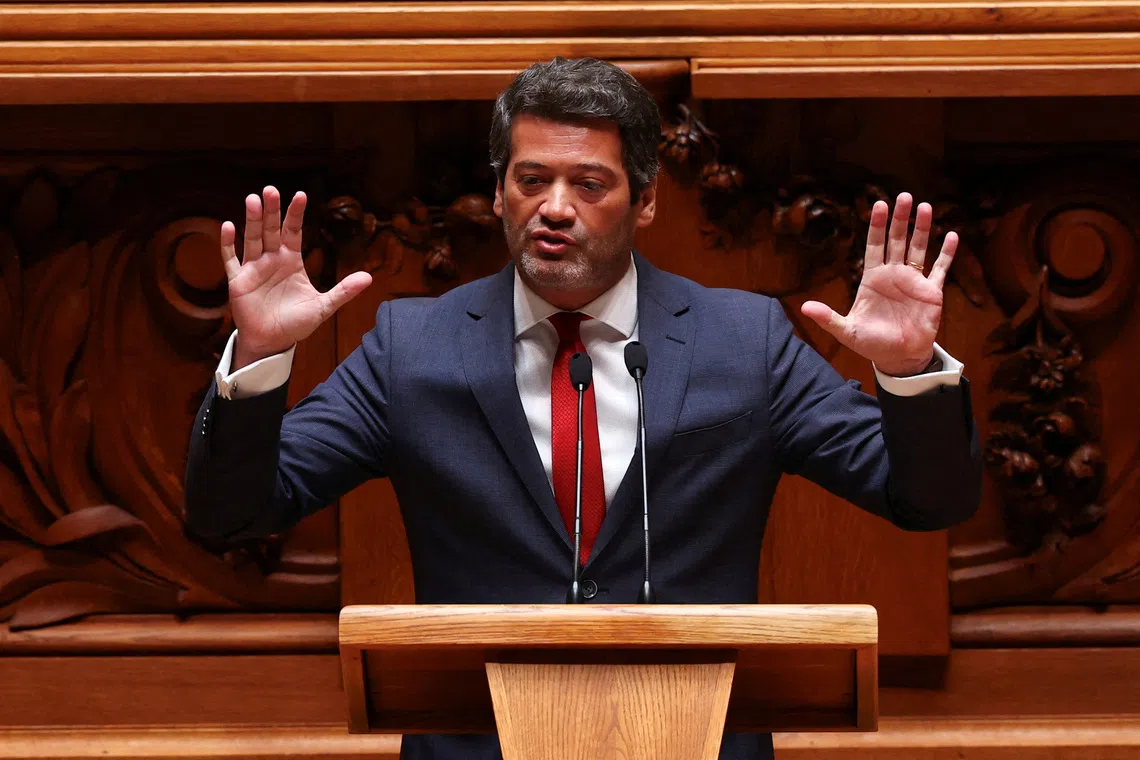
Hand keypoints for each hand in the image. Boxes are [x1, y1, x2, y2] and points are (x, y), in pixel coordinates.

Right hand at [222, 186, 371, 369]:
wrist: (273, 342)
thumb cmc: (296, 323)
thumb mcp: (323, 306)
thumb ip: (344, 291)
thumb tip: (369, 278)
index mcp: (291, 261)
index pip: (294, 232)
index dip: (296, 214)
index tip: (301, 195)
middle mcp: (272, 260)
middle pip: (271, 230)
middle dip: (272, 211)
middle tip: (270, 190)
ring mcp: (254, 268)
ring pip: (252, 239)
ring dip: (252, 220)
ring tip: (252, 200)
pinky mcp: (238, 281)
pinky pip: (231, 259)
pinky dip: (228, 244)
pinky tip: (227, 226)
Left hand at [800, 192, 955, 376]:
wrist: (898, 358)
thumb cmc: (871, 343)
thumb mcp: (846, 330)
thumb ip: (827, 318)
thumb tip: (803, 308)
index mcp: (873, 278)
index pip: (873, 245)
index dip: (876, 226)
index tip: (878, 204)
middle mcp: (893, 274)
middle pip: (896, 240)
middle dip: (899, 219)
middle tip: (903, 196)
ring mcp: (914, 281)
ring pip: (918, 248)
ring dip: (922, 228)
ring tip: (926, 206)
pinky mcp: (931, 292)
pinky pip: (940, 268)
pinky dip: (947, 253)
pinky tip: (952, 235)